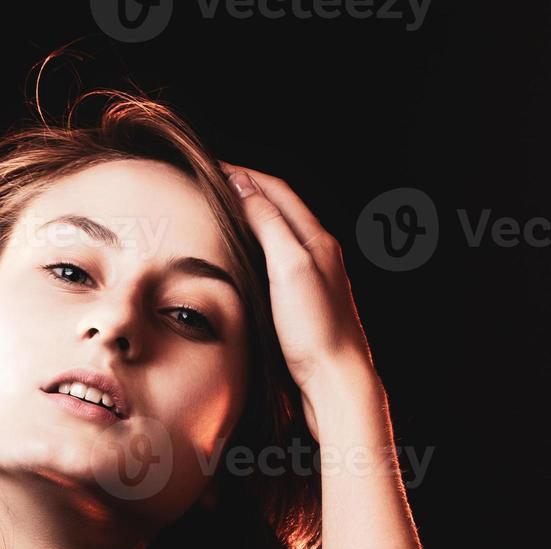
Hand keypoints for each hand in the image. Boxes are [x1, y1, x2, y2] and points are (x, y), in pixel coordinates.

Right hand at [217, 164, 380, 440]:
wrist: (336, 380)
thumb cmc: (315, 328)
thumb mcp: (288, 267)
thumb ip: (269, 225)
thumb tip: (246, 189)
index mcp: (317, 240)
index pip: (278, 191)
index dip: (246, 174)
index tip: (215, 166)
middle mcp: (320, 254)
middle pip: (281, 208)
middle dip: (249, 190)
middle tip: (215, 183)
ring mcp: (315, 278)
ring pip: (281, 233)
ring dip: (254, 217)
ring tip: (225, 212)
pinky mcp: (307, 302)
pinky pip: (280, 259)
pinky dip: (259, 246)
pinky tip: (246, 261)